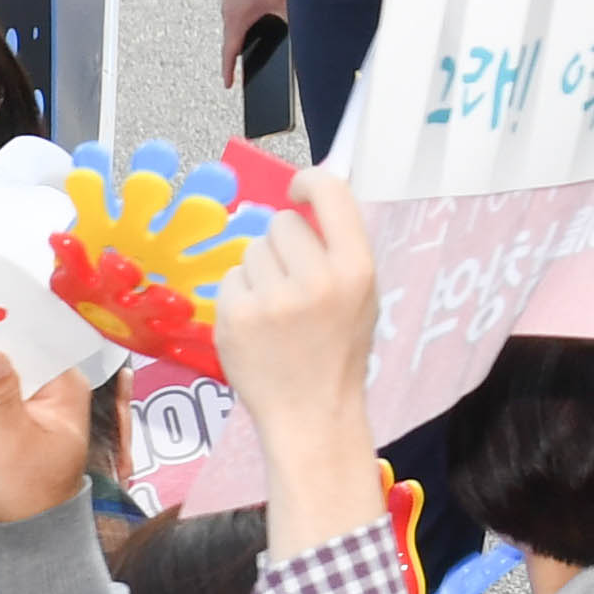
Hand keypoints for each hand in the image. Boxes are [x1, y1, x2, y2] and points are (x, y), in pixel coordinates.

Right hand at [0, 339, 93, 527]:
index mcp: (66, 391)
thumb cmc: (26, 487)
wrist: (17, 528)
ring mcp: (27, 407)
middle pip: (19, 359)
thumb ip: (1, 397)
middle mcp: (51, 394)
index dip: (14, 330)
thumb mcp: (10, 439)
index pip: (43, 346)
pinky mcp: (5, 421)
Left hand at [212, 170, 383, 538]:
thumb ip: (340, 251)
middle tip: (293, 281)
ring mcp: (273, 298)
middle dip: (284, 245)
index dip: (310, 181)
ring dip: (259, 271)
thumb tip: (307, 203)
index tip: (298, 190)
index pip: (332, 194)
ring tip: (276, 308)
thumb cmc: (338, 351)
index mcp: (357, 269)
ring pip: (252, 250)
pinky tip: (257, 324)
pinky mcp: (236, 316)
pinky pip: (231, 279)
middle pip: (282, 224)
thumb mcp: (363, 296)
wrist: (312, 412)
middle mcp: (317, 278)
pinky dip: (240, 296)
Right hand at [220, 0, 287, 89]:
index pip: (229, 52)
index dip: (229, 70)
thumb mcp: (282, 1)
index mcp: (235, 21)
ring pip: (234, 27)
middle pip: (230, 42)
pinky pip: (237, 15)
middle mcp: (228, 14)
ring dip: (240, 38)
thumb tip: (305, 32)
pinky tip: (255, 22)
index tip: (228, 84)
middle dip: (235, 57)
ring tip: (248, 49)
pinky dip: (244, 23)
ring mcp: (229, 4)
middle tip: (239, 71)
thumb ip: (292, 18)